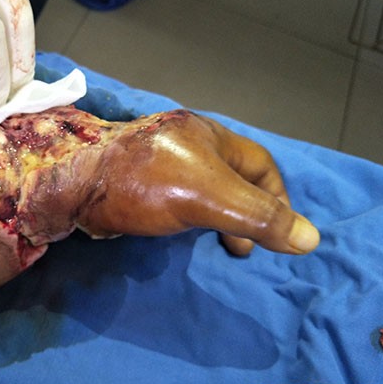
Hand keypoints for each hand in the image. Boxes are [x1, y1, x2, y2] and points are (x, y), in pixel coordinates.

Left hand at [78, 111, 319, 254]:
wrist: (72, 186)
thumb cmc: (144, 184)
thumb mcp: (210, 198)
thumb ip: (258, 216)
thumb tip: (310, 239)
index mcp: (209, 137)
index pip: (261, 166)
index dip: (277, 200)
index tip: (277, 236)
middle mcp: (186, 144)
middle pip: (234, 177)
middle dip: (248, 211)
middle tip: (245, 247)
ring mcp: (159, 162)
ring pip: (204, 190)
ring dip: (219, 216)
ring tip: (222, 244)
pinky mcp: (136, 181)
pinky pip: (176, 199)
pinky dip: (190, 217)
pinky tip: (185, 233)